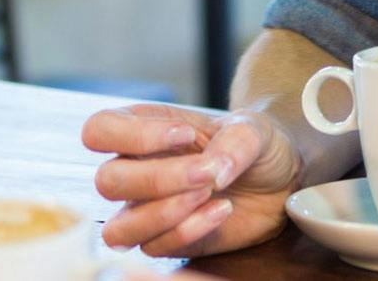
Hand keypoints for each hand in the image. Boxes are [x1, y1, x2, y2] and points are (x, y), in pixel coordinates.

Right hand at [83, 102, 302, 257]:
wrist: (277, 181)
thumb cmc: (253, 145)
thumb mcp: (253, 129)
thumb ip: (236, 141)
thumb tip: (215, 169)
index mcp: (144, 128)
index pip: (100, 129)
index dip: (134, 135)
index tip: (185, 136)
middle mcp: (135, 169)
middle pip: (107, 181)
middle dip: (158, 179)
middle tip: (207, 174)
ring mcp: (145, 209)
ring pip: (118, 228)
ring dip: (164, 214)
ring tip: (209, 194)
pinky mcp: (164, 240)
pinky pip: (153, 248)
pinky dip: (188, 232)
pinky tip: (221, 211)